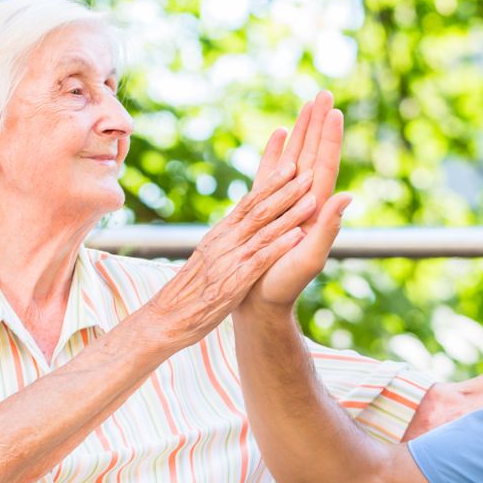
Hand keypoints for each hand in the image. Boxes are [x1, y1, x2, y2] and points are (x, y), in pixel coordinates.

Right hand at [146, 159, 316, 347]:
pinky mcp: (235, 281)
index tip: (290, 166)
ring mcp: (231, 260)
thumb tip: (241, 223)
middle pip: (259, 210)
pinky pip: (261, 259)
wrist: (170, 316)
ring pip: (264, 231)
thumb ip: (226, 239)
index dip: (271, 183)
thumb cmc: (191, 289)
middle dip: (286, 190)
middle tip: (309, 172)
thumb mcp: (209, 255)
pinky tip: (299, 236)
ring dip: (290, 214)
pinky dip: (280, 246)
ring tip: (313, 200)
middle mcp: (226, 241)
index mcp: (221, 233)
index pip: (248, 201)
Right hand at [245, 91, 350, 308]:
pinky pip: (272, 171)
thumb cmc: (285, 286)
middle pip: (313, 154)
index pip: (326, 166)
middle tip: (324, 92)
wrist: (260, 302)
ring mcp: (285, 202)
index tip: (335, 111)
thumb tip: (347, 195)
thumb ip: (328, 228)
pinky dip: (276, 151)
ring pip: (295, 158)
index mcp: (315, 210)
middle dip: (318, 124)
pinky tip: (279, 134)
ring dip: (301, 132)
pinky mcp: (267, 207)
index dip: (330, 139)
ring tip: (306, 105)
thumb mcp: (310, 258)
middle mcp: (303, 201)